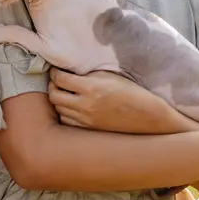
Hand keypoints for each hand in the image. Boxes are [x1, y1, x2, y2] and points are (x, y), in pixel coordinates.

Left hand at [49, 69, 192, 132]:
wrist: (145, 115)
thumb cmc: (130, 91)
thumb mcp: (109, 76)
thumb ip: (87, 75)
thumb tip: (68, 71)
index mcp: (91, 88)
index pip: (60, 79)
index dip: (54, 73)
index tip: (56, 70)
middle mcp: (86, 105)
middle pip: (54, 95)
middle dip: (53, 86)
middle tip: (57, 80)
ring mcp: (86, 120)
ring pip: (58, 109)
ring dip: (58, 100)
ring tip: (64, 92)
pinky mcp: (88, 129)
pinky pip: (66, 121)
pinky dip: (65, 113)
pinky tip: (72, 106)